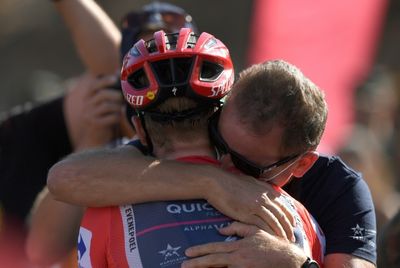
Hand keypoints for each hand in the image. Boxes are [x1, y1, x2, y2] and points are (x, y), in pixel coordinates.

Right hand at [64, 73, 124, 150]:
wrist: (96, 136)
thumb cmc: (104, 115)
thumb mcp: (105, 101)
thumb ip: (109, 87)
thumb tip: (117, 71)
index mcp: (88, 96)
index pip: (94, 84)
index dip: (104, 80)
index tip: (115, 78)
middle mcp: (86, 104)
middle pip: (102, 94)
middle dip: (116, 95)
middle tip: (123, 98)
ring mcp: (89, 115)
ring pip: (107, 106)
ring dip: (117, 107)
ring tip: (121, 109)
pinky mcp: (95, 125)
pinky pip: (110, 118)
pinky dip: (117, 117)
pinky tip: (118, 118)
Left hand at [182, 222, 304, 267]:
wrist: (289, 260)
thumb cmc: (272, 246)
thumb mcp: (256, 232)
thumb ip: (238, 228)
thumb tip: (220, 230)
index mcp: (238, 246)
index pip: (215, 248)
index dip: (200, 251)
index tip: (188, 253)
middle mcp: (238, 258)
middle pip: (213, 260)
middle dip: (197, 263)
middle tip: (183, 265)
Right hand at [205, 169, 294, 240]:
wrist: (217, 182)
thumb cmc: (231, 181)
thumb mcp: (251, 181)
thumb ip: (262, 188)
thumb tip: (269, 192)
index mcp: (266, 190)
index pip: (284, 205)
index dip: (290, 216)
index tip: (293, 224)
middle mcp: (264, 198)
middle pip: (282, 216)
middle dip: (289, 228)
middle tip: (293, 237)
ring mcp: (256, 206)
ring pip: (274, 222)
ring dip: (281, 233)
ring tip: (285, 241)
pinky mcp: (247, 214)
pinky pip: (261, 226)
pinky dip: (268, 233)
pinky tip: (270, 239)